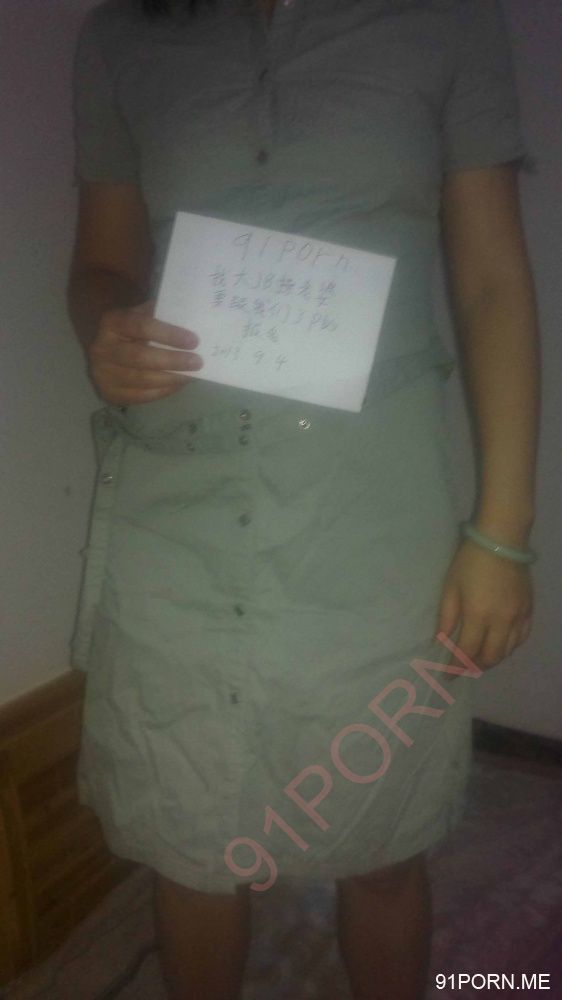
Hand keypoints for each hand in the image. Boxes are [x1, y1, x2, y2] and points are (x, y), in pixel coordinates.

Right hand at [87, 299, 202, 405]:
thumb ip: (162, 316)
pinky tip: (178, 383)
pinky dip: (164, 390)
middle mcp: (101, 348)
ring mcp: (102, 373)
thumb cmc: (132, 329)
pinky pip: (142, 396)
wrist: (106, 348)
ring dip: (171, 378)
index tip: (193, 341)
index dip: (169, 334)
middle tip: (197, 362)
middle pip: (140, 357)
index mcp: (112, 322)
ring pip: (142, 380)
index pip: (141, 326)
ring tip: (191, 375)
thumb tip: (194, 322)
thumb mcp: (142, 314)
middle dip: (172, 361)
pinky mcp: (110, 393)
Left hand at [437, 539, 532, 669]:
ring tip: (479, 658)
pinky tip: (501, 644)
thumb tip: (440, 641)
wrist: (501, 540)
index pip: (467, 652)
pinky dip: (510, 646)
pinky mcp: (529, 609)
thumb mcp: (451, 587)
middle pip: (491, 657)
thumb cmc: (469, 561)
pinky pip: (522, 637)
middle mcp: (502, 621)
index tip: (447, 675)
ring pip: (508, 650)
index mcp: (478, 615)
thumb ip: (447, 617)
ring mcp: (518, 616)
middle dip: (475, 667)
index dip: (456, 667)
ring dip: (493, 659)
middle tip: (463, 668)